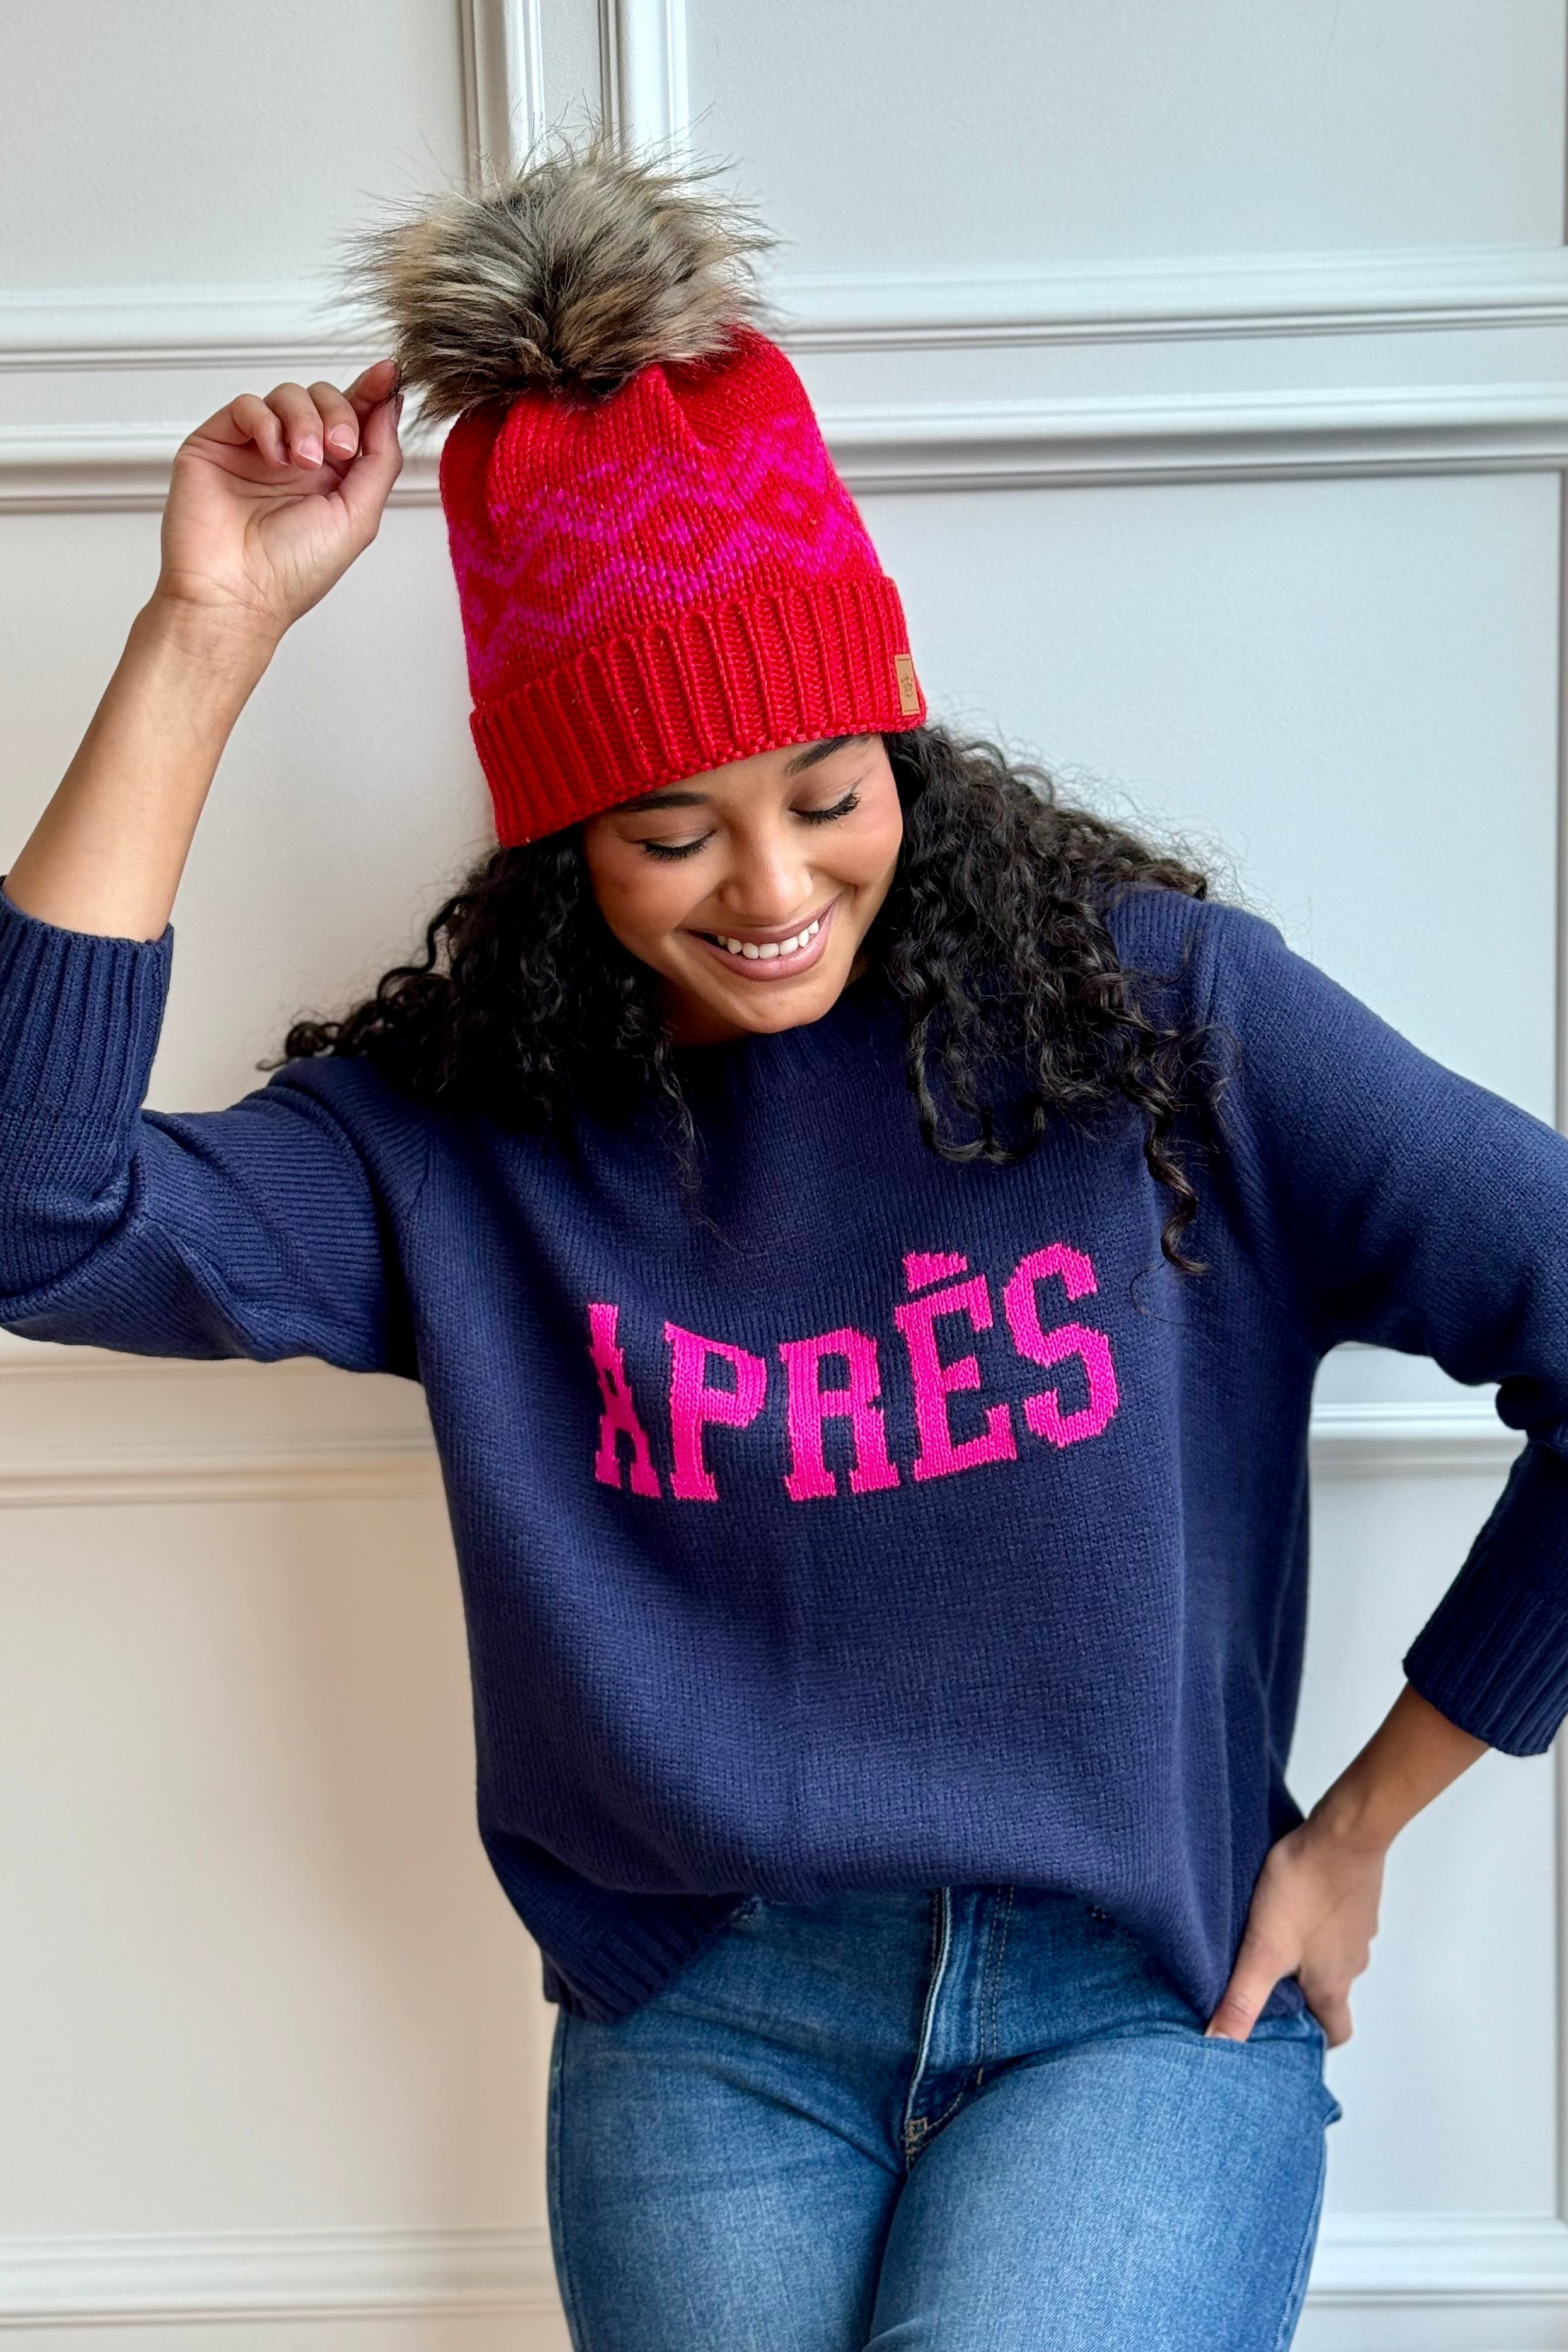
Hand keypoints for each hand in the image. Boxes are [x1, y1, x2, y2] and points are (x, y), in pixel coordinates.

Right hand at [152, 357, 403, 648]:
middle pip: (324, 398)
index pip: (354, 418)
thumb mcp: (359, 515)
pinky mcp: (218, 443)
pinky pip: (248, 405)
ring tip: (303, 463)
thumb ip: (380, 459)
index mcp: (332, 478)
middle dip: (339, 414)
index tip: (390, 372)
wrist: (236, 595)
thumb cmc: (293, 572)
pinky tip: (274, 457)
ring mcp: (256, 450)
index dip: (372, 391)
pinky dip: (266, 423)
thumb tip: (392, 405)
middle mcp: (295, 459)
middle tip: (338, 451)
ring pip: (288, 395)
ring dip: (305, 421)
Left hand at [1205, 1808, 1385, 2045]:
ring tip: (1266, 1937)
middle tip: (1260, 1982)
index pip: (1335, 2032)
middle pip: (1329, 1994)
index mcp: (1332, 1984)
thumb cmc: (1307, 1887)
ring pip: (1330, 1956)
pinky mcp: (1354, 1899)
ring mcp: (1357, 1929)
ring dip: (1302, 1954)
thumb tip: (1219, 2044)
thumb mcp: (1263, 1948)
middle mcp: (1351, 1962)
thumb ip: (1242, 1997)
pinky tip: (1287, 1903)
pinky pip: (1333, 1922)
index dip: (1312, 2039)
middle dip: (1298, 1995)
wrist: (1345, 1832)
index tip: (1284, 2035)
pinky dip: (1312, 1921)